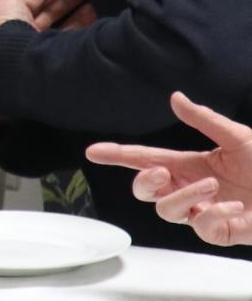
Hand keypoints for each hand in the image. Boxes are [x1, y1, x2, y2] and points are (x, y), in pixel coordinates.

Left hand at [0, 0, 88, 119]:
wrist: (6, 88)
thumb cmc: (1, 37)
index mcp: (1, 13)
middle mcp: (16, 30)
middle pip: (46, 6)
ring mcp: (32, 47)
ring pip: (60, 23)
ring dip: (79, 9)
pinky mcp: (48, 62)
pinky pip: (68, 41)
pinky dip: (82, 30)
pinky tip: (99, 20)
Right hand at [89, 92, 251, 246]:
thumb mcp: (238, 136)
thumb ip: (205, 119)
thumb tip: (176, 98)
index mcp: (190, 165)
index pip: (145, 160)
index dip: (118, 155)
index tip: (93, 152)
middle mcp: (191, 189)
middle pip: (145, 190)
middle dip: (144, 181)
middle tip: (161, 171)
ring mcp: (203, 212)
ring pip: (167, 210)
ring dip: (186, 197)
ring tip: (214, 187)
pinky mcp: (220, 232)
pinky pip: (201, 228)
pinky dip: (215, 215)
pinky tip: (234, 207)